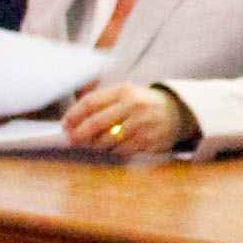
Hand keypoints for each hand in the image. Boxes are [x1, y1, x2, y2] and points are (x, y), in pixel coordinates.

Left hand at [62, 81, 191, 156]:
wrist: (177, 112)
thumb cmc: (142, 104)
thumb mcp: (125, 93)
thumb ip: (101, 102)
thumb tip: (72, 121)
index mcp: (124, 91)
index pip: (91, 102)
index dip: (74, 115)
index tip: (65, 124)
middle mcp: (133, 106)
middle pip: (96, 123)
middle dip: (80, 134)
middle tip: (71, 140)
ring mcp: (142, 125)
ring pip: (107, 140)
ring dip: (95, 145)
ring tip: (92, 144)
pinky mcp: (148, 141)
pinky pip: (121, 151)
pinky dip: (112, 151)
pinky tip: (110, 148)